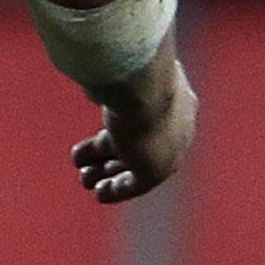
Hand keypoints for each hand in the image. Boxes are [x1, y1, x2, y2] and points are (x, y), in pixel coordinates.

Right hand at [71, 55, 194, 202]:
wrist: (144, 88)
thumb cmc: (130, 71)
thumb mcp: (123, 70)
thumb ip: (115, 79)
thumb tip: (94, 82)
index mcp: (179, 100)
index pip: (151, 120)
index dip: (123, 129)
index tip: (97, 137)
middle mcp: (179, 126)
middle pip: (142, 145)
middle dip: (112, 157)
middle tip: (86, 164)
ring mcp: (170, 149)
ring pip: (136, 166)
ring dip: (109, 173)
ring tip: (85, 180)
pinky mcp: (156, 168)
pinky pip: (135, 185)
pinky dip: (117, 190)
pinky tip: (99, 194)